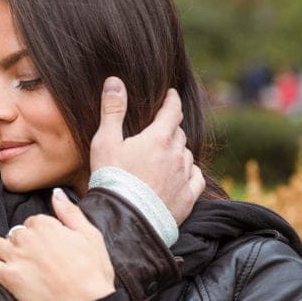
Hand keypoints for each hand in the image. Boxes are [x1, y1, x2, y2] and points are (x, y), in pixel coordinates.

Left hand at [0, 190, 114, 300]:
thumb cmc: (94, 273)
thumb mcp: (91, 235)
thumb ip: (70, 212)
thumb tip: (56, 193)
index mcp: (47, 225)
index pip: (33, 221)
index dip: (40, 235)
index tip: (48, 249)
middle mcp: (28, 238)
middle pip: (15, 233)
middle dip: (22, 244)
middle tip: (35, 261)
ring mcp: (16, 257)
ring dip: (3, 252)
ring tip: (15, 265)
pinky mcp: (8, 278)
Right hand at [89, 79, 203, 223]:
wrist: (125, 220)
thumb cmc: (112, 179)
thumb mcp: (105, 141)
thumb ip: (112, 110)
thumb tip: (115, 81)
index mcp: (159, 137)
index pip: (172, 110)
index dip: (172, 100)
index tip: (171, 94)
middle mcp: (177, 154)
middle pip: (179, 133)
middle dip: (171, 127)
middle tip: (161, 128)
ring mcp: (184, 177)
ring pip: (186, 154)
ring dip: (178, 150)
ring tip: (166, 154)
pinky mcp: (188, 198)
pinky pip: (196, 177)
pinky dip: (190, 171)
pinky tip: (182, 173)